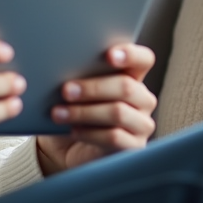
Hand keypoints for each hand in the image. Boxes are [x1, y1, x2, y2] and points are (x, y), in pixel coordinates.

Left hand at [35, 44, 156, 175]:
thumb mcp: (76, 90)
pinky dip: (89, 132)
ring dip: (84, 112)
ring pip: (118, 112)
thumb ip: (80, 75)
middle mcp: (142, 99)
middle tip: (65, 90)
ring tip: (59, 113)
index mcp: (132, 77)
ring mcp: (142, 124)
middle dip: (93, 88)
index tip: (109, 55)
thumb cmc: (75, 110)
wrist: (69, 148)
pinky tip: (73, 130)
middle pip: (126, 87)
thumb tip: (64, 64)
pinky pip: (114, 137)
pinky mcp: (134, 147)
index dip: (131, 54)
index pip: (143, 60)